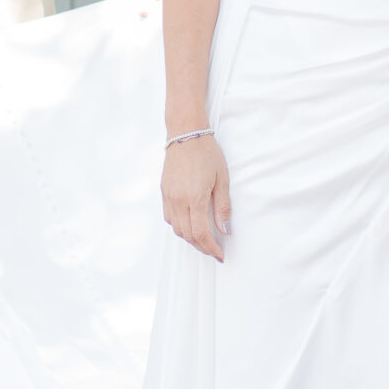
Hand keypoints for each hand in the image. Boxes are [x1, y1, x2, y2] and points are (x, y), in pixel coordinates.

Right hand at [162, 132, 229, 261]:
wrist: (186, 134)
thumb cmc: (207, 153)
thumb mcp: (222, 179)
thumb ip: (222, 207)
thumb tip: (224, 230)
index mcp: (195, 198)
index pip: (201, 234)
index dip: (211, 248)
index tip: (220, 255)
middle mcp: (178, 200)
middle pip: (187, 235)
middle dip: (201, 247)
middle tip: (214, 251)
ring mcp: (168, 197)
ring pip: (176, 229)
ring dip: (190, 238)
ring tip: (204, 240)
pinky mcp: (164, 192)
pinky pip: (169, 217)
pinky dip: (179, 226)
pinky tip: (190, 224)